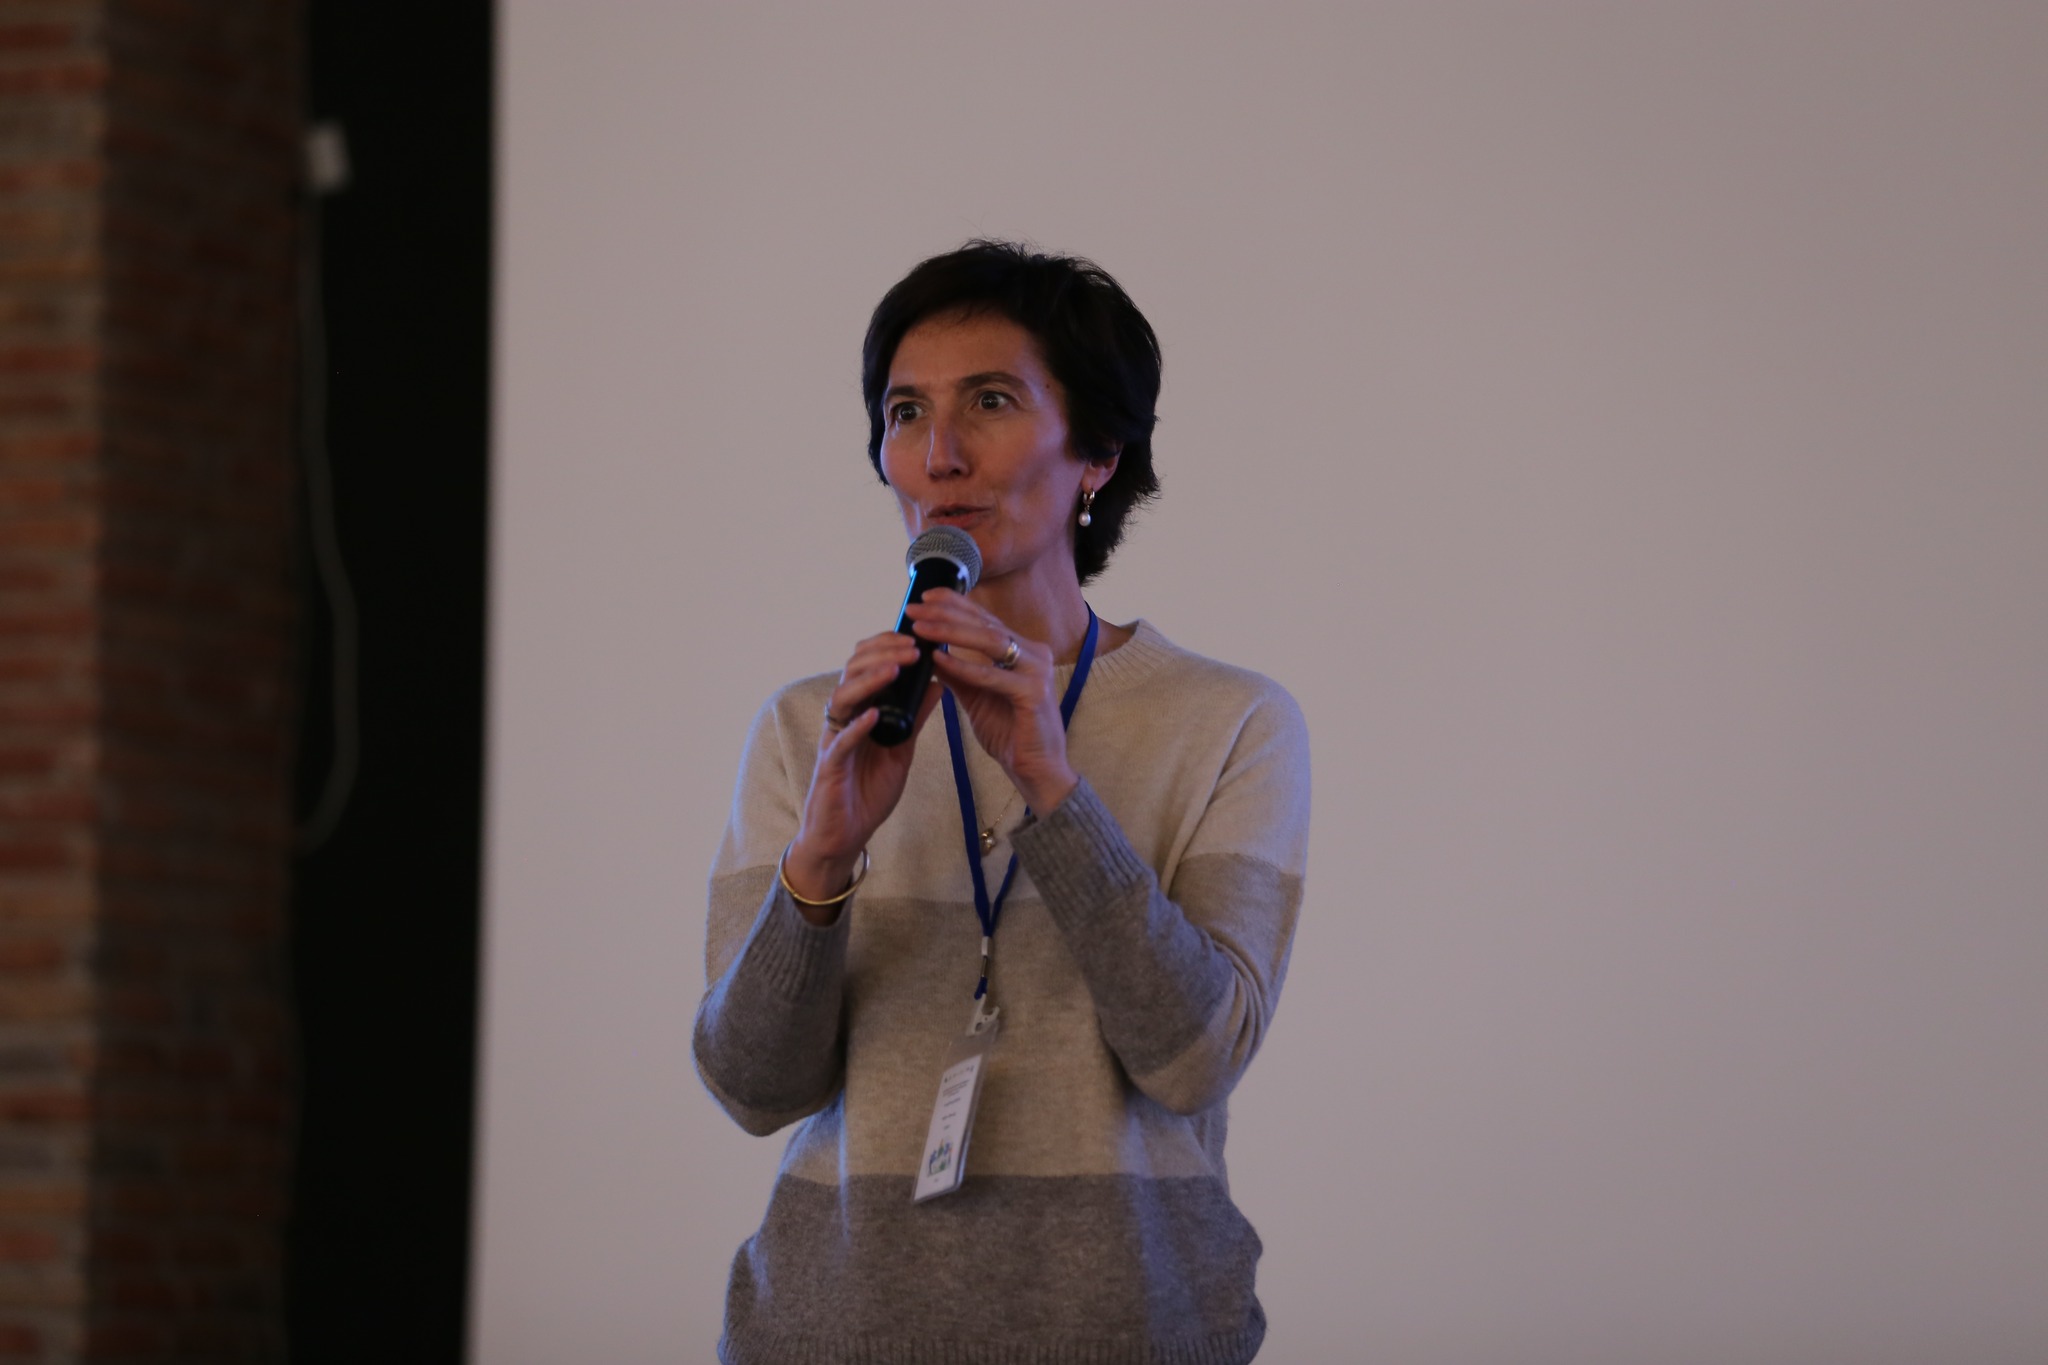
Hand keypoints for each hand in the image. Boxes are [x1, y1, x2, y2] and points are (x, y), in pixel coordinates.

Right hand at [785, 630, 937, 918]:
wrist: (846, 835)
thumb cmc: (869, 791)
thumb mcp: (903, 750)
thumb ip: (917, 718)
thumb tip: (939, 683)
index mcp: (860, 711)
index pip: (867, 666)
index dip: (887, 647)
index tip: (917, 637)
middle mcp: (843, 720)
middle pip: (852, 672)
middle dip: (881, 654)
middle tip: (912, 647)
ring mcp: (834, 741)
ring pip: (842, 699)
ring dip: (868, 681)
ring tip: (894, 668)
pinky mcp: (829, 767)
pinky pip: (839, 743)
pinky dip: (856, 727)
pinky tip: (874, 715)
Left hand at [906, 590, 1079, 813]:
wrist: (1035, 769)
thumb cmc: (1009, 732)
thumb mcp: (976, 697)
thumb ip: (957, 674)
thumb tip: (929, 652)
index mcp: (1023, 649)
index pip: (984, 618)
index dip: (955, 604)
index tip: (924, 597)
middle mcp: (1034, 653)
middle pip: (984, 624)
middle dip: (946, 614)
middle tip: (913, 610)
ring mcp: (1037, 671)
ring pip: (989, 642)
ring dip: (950, 632)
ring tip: (920, 628)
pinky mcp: (1034, 693)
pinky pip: (993, 676)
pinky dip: (964, 667)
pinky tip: (939, 659)